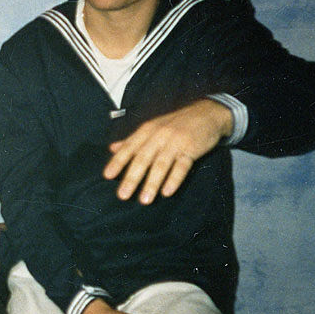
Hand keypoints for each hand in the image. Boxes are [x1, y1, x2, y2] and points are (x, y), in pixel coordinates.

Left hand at [103, 98, 233, 203]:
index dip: (118, 162)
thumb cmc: (175, 124)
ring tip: (144, 200)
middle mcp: (159, 136)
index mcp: (146, 131)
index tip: (107, 176)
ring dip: (152, 183)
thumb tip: (112, 148)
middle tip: (123, 195)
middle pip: (143, 159)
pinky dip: (174, 179)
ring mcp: (176, 142)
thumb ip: (132, 140)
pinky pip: (182, 166)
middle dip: (132, 178)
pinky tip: (167, 192)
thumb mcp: (152, 127)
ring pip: (161, 164)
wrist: (207, 113)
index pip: (129, 148)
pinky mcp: (192, 149)